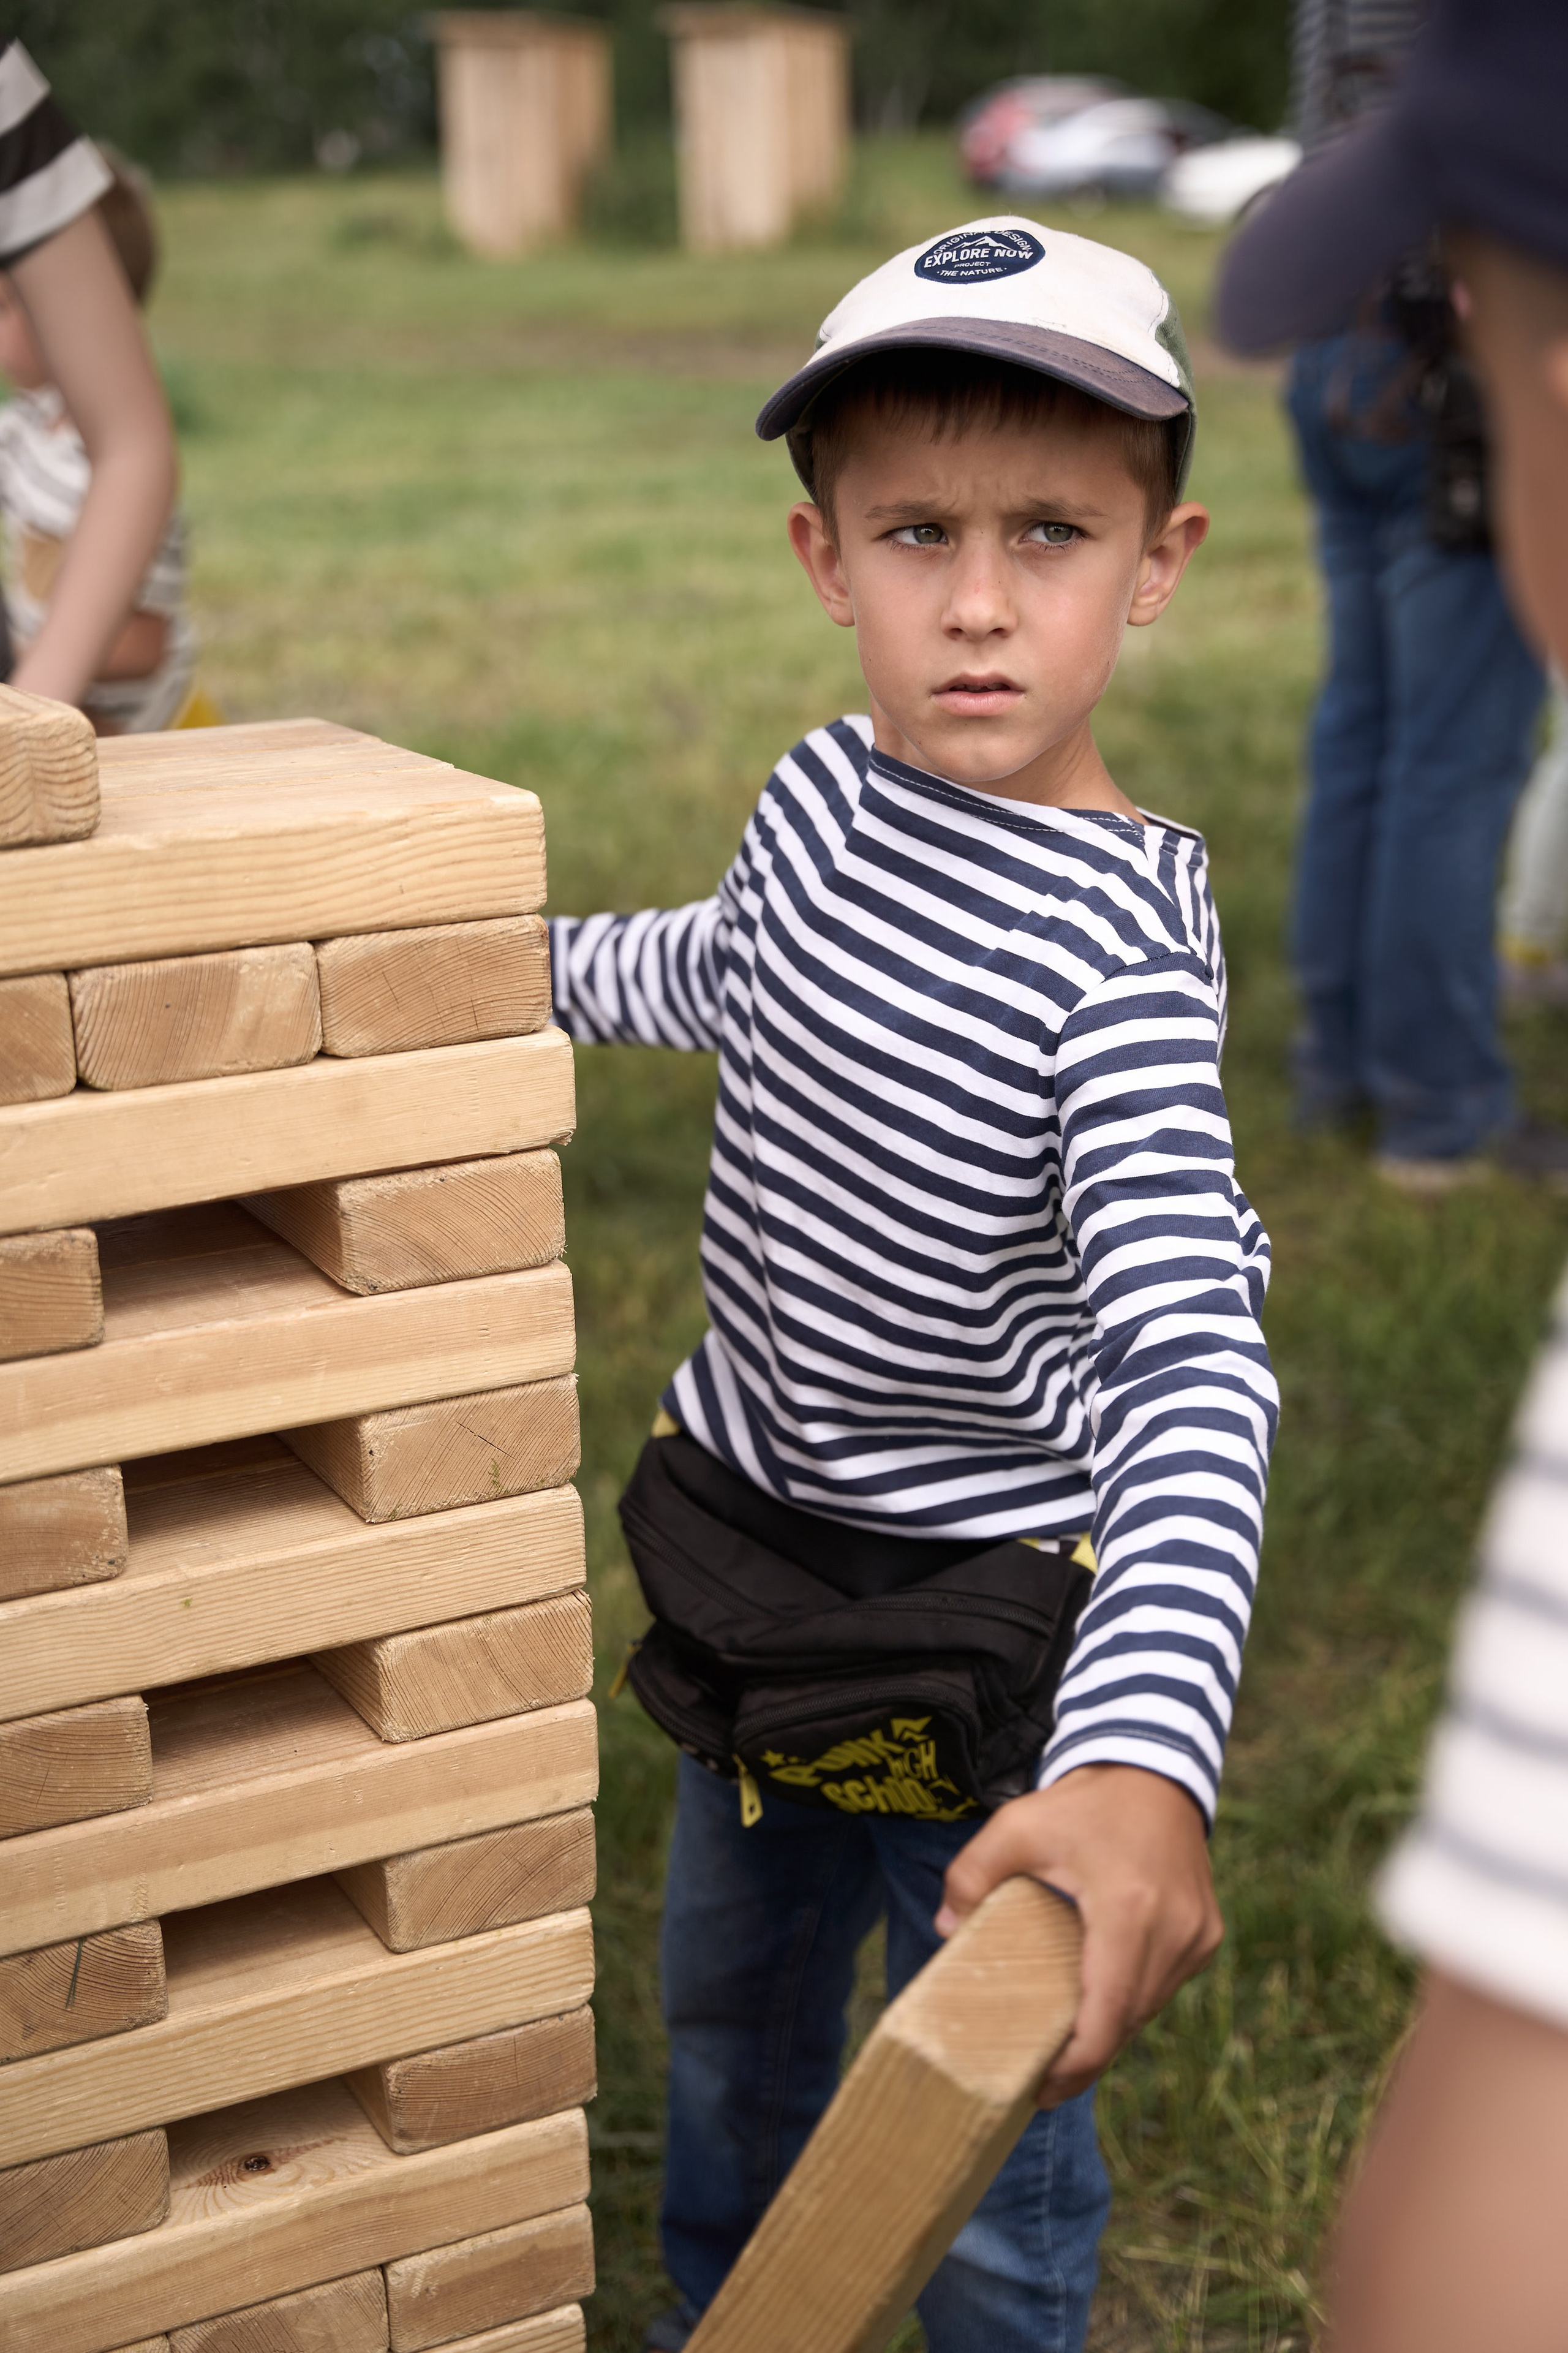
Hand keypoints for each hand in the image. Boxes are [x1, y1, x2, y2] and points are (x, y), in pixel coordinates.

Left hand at [935, 1763, 1222, 2104]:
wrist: (1154, 1768)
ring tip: (1062, 2045)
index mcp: (1129, 1909)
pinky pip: (1164, 1985)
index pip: (1108, 2014)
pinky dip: (1131, 1998)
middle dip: (1084, 2055)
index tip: (1038, 2090)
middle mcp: (1174, 1930)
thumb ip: (971, 1874)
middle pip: (1126, 2021)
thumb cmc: (1084, 1803)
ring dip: (1109, 2027)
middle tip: (1037, 2078)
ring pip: (1148, 2008)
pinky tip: (1097, 2000)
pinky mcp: (1206, 1934)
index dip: (1075, 2065)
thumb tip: (945, 1930)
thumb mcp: (1017, 1825)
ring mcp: (1197, 1935)